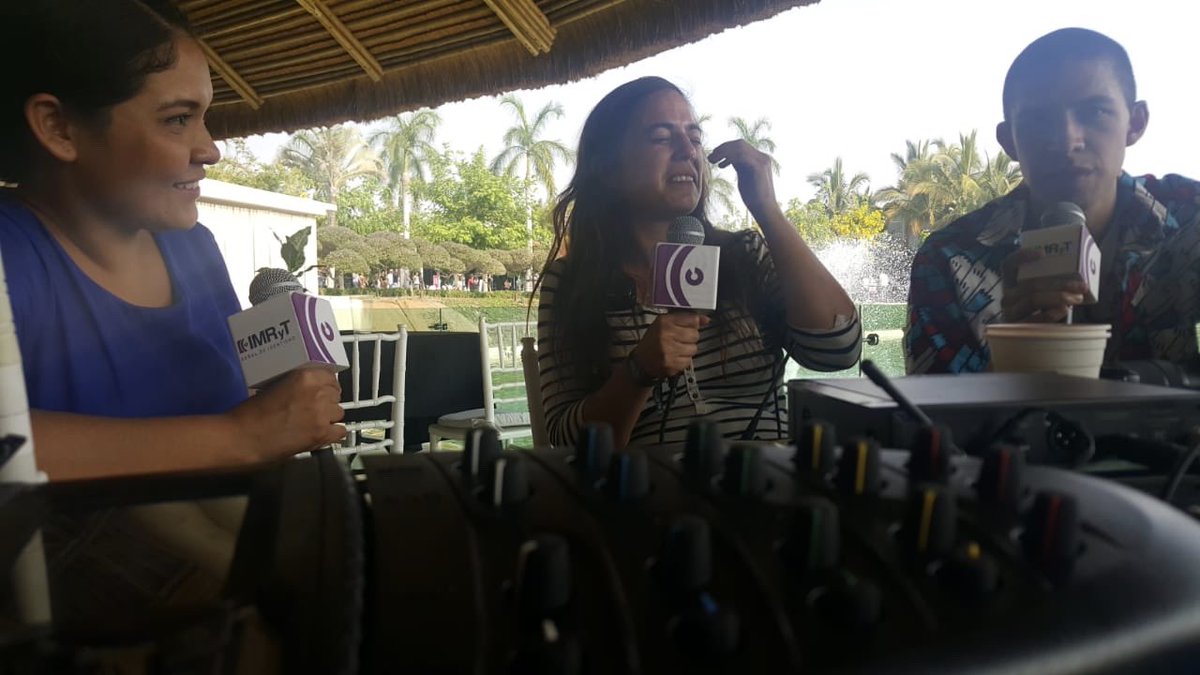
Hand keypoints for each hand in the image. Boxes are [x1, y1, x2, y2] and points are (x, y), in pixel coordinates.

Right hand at [230, 369, 345, 460]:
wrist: (243, 437)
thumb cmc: (251, 412)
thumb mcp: (275, 386)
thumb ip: (296, 384)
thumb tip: (308, 387)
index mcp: (305, 377)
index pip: (331, 376)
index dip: (326, 385)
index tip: (321, 390)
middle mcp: (318, 393)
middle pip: (336, 395)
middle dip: (327, 401)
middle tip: (314, 409)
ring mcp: (322, 415)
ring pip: (339, 413)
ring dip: (329, 417)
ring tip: (314, 422)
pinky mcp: (322, 435)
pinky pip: (340, 431)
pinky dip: (332, 433)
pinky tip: (321, 435)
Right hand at [631, 312, 710, 379]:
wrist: (641, 361)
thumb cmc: (653, 340)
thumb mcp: (665, 324)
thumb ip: (685, 319)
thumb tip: (706, 319)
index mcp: (664, 322)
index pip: (692, 319)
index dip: (693, 324)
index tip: (689, 327)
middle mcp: (666, 335)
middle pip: (695, 334)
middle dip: (690, 337)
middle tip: (679, 339)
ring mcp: (669, 351)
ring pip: (694, 348)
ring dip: (688, 350)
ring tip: (676, 349)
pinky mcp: (671, 364)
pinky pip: (689, 361)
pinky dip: (684, 360)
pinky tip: (675, 357)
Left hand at [708, 140, 780, 219]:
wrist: (764, 209)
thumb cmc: (753, 197)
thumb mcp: (744, 177)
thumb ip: (739, 166)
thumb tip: (729, 159)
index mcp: (759, 158)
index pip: (741, 145)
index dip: (726, 147)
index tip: (714, 155)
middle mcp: (762, 157)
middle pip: (740, 144)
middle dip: (723, 148)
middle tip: (711, 156)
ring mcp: (762, 161)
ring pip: (740, 148)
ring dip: (723, 152)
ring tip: (712, 160)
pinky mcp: (760, 167)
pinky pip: (742, 156)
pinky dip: (729, 158)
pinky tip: (721, 166)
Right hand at [1000, 248, 1087, 322]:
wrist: (1033, 339)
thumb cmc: (1041, 313)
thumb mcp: (1041, 296)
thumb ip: (1050, 284)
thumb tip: (1079, 274)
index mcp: (1011, 284)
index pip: (1008, 265)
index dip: (1022, 256)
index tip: (1042, 253)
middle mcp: (1007, 297)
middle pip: (1029, 284)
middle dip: (1058, 283)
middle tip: (1080, 286)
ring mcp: (1010, 313)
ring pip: (1032, 299)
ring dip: (1058, 297)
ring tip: (1077, 298)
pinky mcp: (1017, 329)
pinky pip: (1034, 318)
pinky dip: (1051, 313)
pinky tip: (1064, 310)